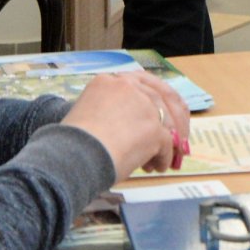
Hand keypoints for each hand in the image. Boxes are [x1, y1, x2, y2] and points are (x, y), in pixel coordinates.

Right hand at [61, 71, 189, 176]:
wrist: (72, 157)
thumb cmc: (72, 143)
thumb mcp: (90, 113)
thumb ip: (114, 111)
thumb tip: (135, 129)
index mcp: (109, 81)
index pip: (144, 84)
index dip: (156, 101)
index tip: (160, 117)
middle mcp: (128, 86)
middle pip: (163, 97)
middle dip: (173, 120)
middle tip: (177, 139)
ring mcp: (143, 106)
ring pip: (167, 121)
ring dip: (168, 142)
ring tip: (160, 160)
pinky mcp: (154, 128)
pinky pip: (167, 144)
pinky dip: (164, 157)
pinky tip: (156, 168)